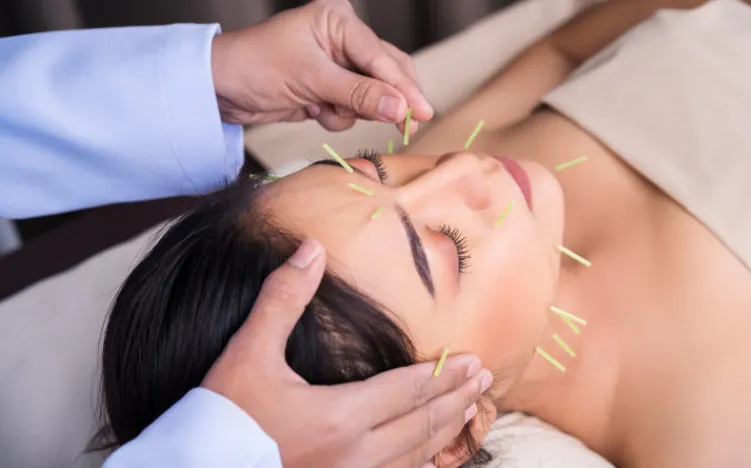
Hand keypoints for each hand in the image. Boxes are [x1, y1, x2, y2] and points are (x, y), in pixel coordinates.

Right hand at [202, 239, 492, 467]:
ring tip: (469, 410)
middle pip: (422, 423)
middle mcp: (356, 455)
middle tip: (485, 379)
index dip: (444, 375)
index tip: (474, 361)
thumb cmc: (222, 417)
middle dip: (456, 398)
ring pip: (416, 456)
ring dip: (446, 430)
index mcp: (341, 417)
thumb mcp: (248, 353)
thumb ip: (282, 299)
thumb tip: (310, 249)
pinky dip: (422, 464)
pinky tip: (431, 457)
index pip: (408, 390)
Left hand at [210, 0, 433, 132]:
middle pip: (386, 72)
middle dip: (385, 99)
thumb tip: (400, 108)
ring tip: (322, 107)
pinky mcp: (328, 88)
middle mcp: (342, 38)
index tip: (423, 112)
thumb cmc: (254, 68)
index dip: (404, 88)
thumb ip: (359, 94)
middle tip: (407, 124)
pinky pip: (352, 108)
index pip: (382, 57)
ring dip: (352, 109)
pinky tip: (312, 110)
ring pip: (371, 95)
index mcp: (338, 20)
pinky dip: (336, 116)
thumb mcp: (311, 80)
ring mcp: (336, 64)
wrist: (218, 90)